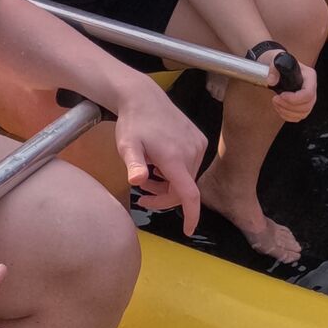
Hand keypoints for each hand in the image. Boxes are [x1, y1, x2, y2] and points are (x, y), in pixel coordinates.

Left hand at [111, 72, 206, 232]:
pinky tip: (160, 162)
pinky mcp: (200, 139)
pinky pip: (191, 166)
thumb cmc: (132, 124)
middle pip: (183, 189)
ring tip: (148, 175)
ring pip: (187, 178)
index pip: (189, 194)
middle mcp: (192, 152)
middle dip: (163, 196)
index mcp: (175, 158)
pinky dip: (176, 172)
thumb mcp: (127, 146)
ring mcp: (198, 145)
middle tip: (141, 193)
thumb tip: (136, 180)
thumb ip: (134, 164)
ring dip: (168, 184)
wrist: (144, 97)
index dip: (191, 214)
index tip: (188, 230)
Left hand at [263, 59, 317, 122]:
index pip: (309, 93)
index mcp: (309, 76)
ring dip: (286, 111)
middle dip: (288, 106)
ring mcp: (308, 99)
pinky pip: (298, 117)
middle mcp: (311, 88)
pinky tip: (279, 108)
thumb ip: (273, 69)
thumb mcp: (275, 59)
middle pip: (307, 105)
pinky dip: (287, 116)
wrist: (277, 66)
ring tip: (275, 102)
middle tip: (275, 99)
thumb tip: (271, 81)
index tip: (282, 95)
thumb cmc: (280, 62)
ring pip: (303, 113)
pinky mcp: (301, 106)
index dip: (295, 98)